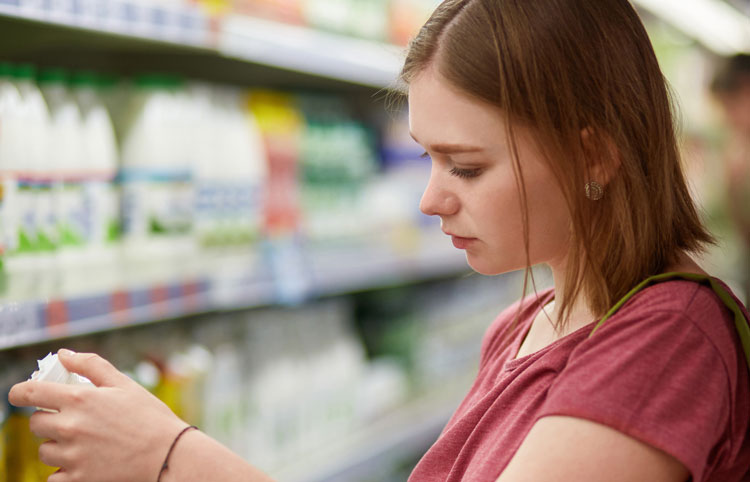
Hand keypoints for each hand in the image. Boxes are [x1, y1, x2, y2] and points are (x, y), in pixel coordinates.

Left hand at [8, 349, 188, 481]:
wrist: (168, 455)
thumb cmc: (149, 416)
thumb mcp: (124, 384)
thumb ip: (91, 365)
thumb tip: (63, 354)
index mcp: (80, 399)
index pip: (31, 393)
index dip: (19, 392)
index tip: (18, 394)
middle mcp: (70, 427)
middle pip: (36, 424)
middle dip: (49, 420)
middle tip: (73, 421)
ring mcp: (72, 455)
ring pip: (45, 451)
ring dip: (57, 446)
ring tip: (84, 443)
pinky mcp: (77, 479)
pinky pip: (53, 477)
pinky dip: (64, 470)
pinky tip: (84, 462)